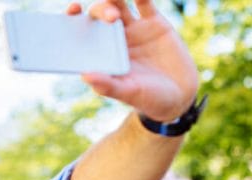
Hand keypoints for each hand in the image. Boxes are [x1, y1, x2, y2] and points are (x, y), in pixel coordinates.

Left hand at [69, 0, 198, 120]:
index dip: (72, 18)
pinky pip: (144, 3)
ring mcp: (132, 28)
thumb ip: (107, 85)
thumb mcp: (128, 93)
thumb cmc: (147, 98)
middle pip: (98, 14)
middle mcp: (112, 38)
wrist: (179, 95)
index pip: (80, 32)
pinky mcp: (153, 22)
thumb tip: (84, 75)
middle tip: (110, 17)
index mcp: (99, 53)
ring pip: (119, 4)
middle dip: (101, 10)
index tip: (72, 10)